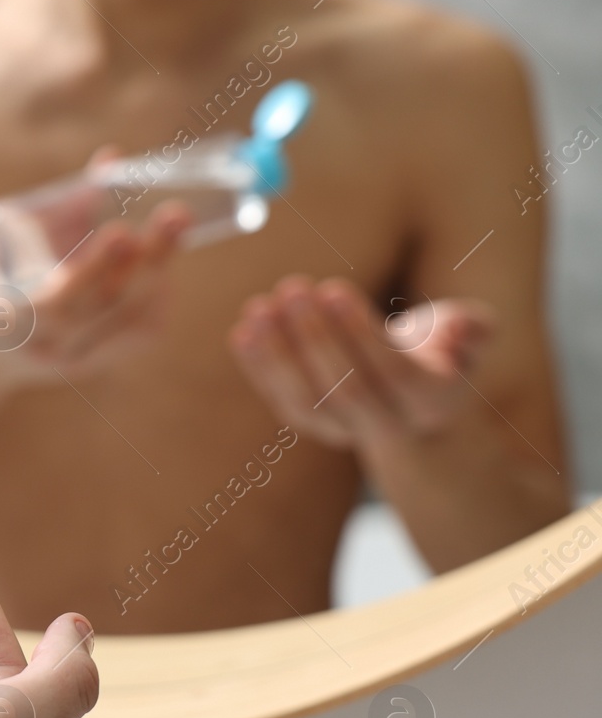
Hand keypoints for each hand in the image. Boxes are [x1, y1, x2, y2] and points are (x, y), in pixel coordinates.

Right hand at [0, 193, 190, 389]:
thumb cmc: (2, 276)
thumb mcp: (13, 240)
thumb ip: (65, 205)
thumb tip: (112, 158)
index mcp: (10, 314)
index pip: (59, 298)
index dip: (93, 267)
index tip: (122, 230)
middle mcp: (43, 345)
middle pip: (102, 307)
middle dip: (144, 260)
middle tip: (175, 216)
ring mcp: (70, 360)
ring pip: (126, 322)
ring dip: (157, 273)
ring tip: (175, 230)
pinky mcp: (92, 364)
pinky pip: (136, 336)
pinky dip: (156, 298)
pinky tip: (162, 269)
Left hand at [229, 275, 492, 449]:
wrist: (410, 396)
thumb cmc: (441, 348)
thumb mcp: (471, 334)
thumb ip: (475, 328)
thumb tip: (462, 330)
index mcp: (430, 402)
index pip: (392, 372)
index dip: (360, 333)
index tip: (333, 288)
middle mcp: (386, 424)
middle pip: (344, 389)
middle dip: (314, 337)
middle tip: (293, 287)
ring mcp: (343, 430)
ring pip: (305, 401)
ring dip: (277, 354)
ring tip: (259, 308)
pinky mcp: (309, 423)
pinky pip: (280, 400)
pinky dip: (259, 368)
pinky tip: (242, 331)